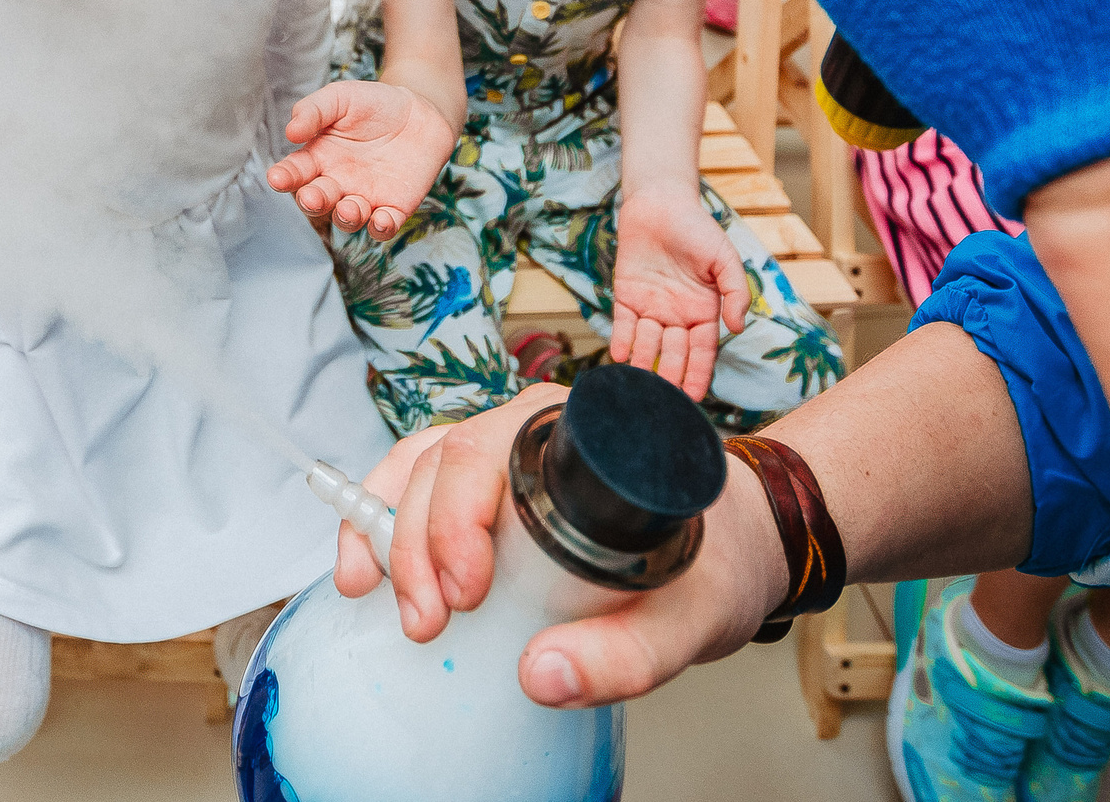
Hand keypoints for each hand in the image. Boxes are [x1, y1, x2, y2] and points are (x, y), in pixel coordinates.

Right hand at [268, 80, 455, 237]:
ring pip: (347, 218)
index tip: (277, 178)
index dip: (284, 177)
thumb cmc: (372, 104)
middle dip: (312, 202)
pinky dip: (382, 228)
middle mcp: (337, 182)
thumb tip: (290, 131)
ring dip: (346, 217)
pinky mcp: (394, 207)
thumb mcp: (339, 98)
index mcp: (318, 158)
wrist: (419, 111)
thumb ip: (313, 110)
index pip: (295, 173)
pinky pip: (384, 226)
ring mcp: (364, 197)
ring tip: (349, 207)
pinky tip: (381, 220)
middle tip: (312, 197)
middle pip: (317, 201)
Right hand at [333, 385, 782, 705]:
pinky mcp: (490, 492)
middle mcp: (528, 431)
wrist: (742, 547)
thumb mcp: (692, 617)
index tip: (464, 595)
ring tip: (378, 599)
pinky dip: (381, 525)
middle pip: (439, 463)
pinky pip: (416, 489)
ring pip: (415, 469)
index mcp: (573, 433)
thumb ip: (628, 654)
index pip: (482, 454)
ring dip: (385, 534)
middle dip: (415, 545)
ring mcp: (503, 458)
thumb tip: (540, 677)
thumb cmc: (720, 562)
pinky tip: (366, 573)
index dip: (453, 521)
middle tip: (427, 623)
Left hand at [608, 185, 748, 401]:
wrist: (661, 203)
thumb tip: (739, 327)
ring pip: (648, 343)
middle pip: (673, 353)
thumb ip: (735, 293)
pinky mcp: (626, 296)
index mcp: (704, 312)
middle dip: (669, 375)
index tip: (693, 398)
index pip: (701, 351)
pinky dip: (622, 340)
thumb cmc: (698, 229)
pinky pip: (624, 324)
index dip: (697, 374)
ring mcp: (651, 307)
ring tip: (640, 385)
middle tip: (664, 400)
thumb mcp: (725, 260)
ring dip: (644, 363)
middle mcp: (677, 316)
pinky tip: (621, 356)